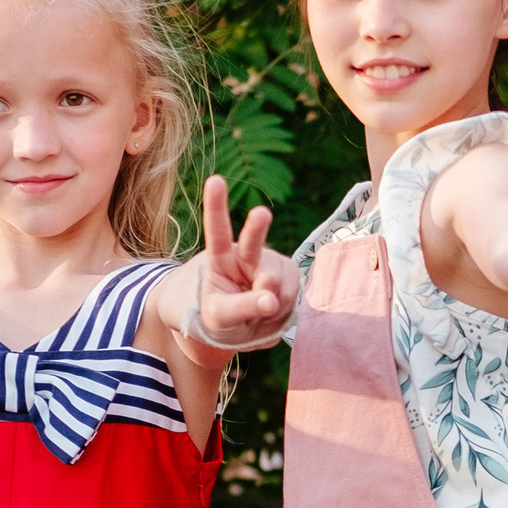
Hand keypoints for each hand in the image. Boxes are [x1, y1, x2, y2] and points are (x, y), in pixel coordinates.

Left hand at [190, 175, 296, 348]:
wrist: (244, 328)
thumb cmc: (222, 320)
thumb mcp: (220, 319)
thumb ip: (243, 308)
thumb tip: (271, 300)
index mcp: (220, 260)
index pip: (217, 232)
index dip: (216, 206)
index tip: (215, 180)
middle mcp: (247, 255)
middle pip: (253, 241)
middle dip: (257, 227)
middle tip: (260, 214)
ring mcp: (271, 264)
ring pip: (275, 281)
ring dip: (270, 305)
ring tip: (259, 316)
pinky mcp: (290, 276)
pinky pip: (292, 296)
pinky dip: (284, 310)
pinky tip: (274, 313)